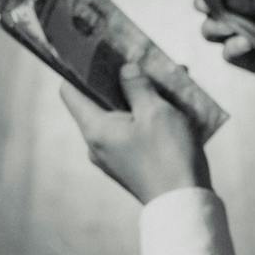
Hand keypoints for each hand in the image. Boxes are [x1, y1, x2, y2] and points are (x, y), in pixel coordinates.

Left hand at [60, 64, 210, 203]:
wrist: (184, 204)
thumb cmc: (168, 156)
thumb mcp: (155, 111)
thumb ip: (137, 85)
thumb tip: (125, 70)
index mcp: (94, 128)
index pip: (70, 89)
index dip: (77, 66)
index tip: (94, 49)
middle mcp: (96, 143)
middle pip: (97, 100)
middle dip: (119, 78)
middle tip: (139, 59)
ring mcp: (112, 156)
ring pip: (118, 115)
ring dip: (138, 96)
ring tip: (165, 80)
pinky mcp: (129, 164)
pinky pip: (131, 131)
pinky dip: (145, 115)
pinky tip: (170, 106)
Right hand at [197, 0, 254, 90]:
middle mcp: (250, 9)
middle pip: (213, 6)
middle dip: (207, 6)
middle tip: (211, 8)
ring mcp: (249, 35)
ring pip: (215, 32)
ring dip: (217, 28)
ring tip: (228, 27)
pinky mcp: (253, 61)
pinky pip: (231, 56)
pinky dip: (233, 49)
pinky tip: (244, 44)